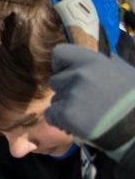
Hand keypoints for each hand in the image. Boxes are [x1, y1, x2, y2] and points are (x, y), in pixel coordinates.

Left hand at [46, 44, 134, 159]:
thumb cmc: (134, 99)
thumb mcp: (123, 71)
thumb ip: (102, 63)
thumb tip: (91, 59)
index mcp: (93, 60)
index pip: (59, 53)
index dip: (63, 66)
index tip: (71, 75)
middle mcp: (79, 74)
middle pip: (56, 80)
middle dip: (67, 91)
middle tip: (87, 102)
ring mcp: (72, 94)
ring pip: (54, 99)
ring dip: (65, 107)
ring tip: (88, 115)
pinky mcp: (66, 114)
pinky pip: (51, 115)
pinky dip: (61, 122)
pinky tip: (80, 125)